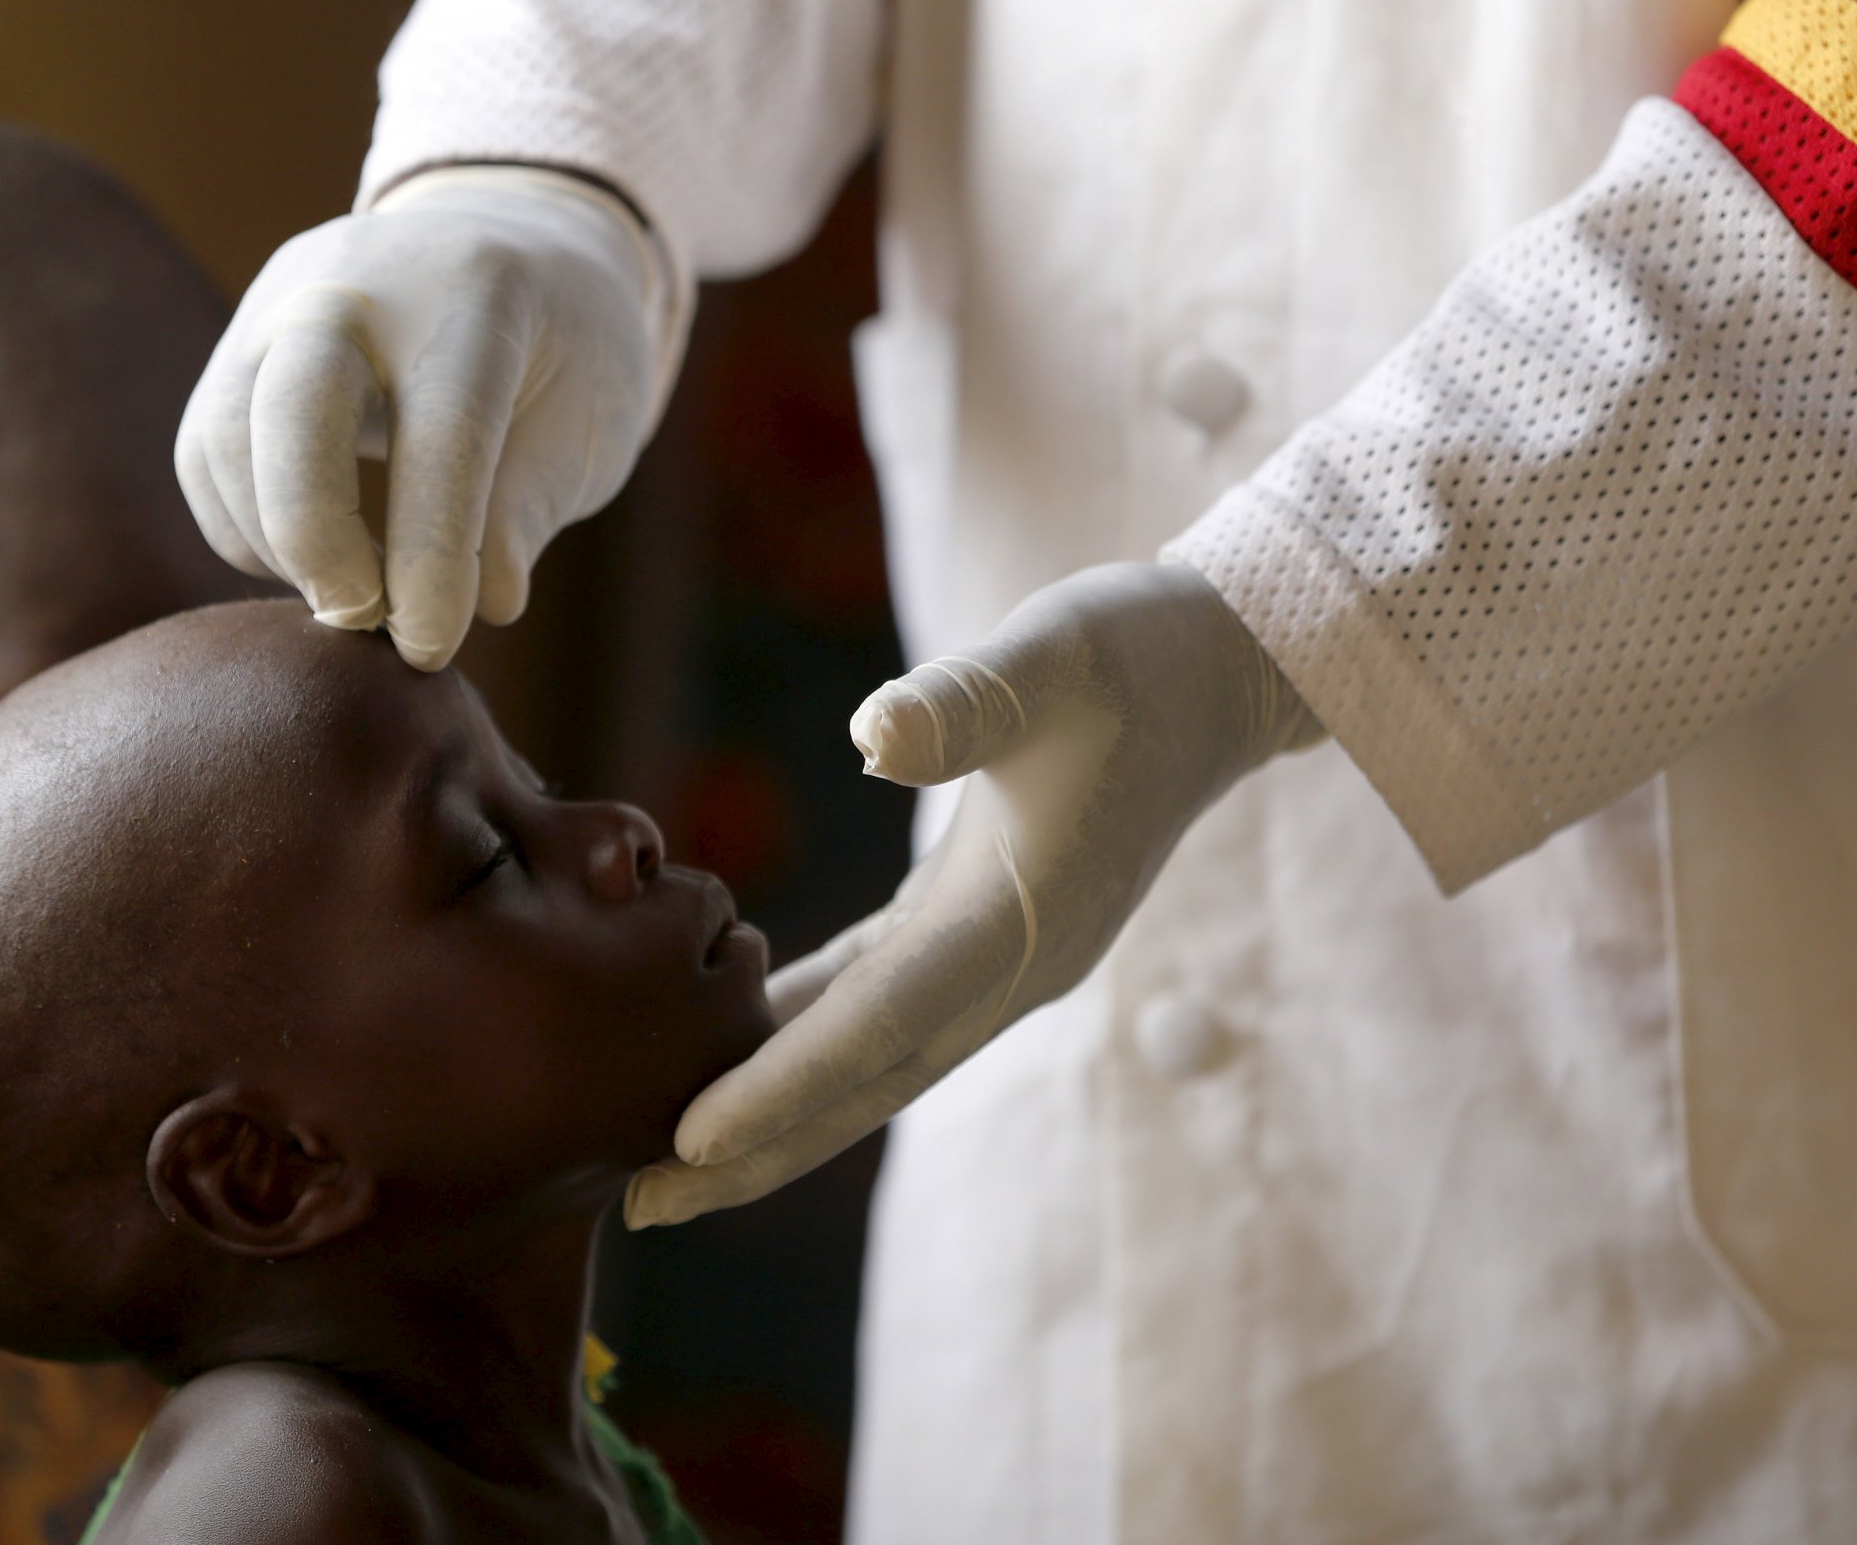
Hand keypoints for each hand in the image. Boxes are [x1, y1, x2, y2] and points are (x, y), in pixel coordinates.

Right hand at [176, 167, 679, 669]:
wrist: (502, 236)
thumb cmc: (564, 349)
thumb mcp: (590, 418)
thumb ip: (531, 505)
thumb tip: (485, 604)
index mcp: (477, 293)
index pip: (441, 435)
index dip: (430, 555)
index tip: (430, 648)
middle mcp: (359, 280)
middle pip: (293, 407)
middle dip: (315, 537)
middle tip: (361, 620)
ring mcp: (280, 302)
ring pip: (223, 436)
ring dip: (276, 545)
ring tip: (353, 597)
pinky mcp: (236, 341)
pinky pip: (203, 452)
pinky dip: (245, 530)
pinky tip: (315, 562)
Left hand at [625, 561, 1320, 1227]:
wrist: (1214, 667)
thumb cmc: (1127, 653)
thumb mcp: (1050, 656)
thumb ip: (965, 702)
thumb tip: (871, 739)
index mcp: (1018, 919)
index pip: (880, 1022)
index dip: (783, 1083)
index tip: (687, 1139)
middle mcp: (1009, 964)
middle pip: (866, 1084)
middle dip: (759, 1151)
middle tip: (641, 1203)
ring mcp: (998, 956)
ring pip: (870, 1059)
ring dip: (775, 1111)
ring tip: (666, 1161)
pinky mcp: (980, 925)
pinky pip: (877, 1003)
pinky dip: (807, 1035)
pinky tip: (733, 1043)